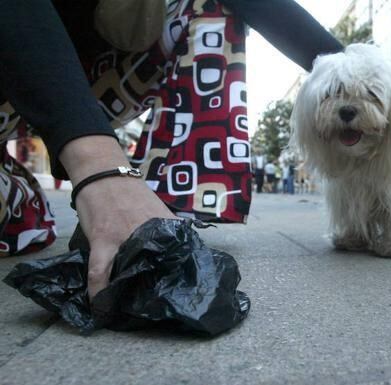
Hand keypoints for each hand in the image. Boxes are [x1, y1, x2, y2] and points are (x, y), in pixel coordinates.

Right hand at [60, 136, 176, 297]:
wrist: (106, 174)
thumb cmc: (132, 195)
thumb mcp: (160, 212)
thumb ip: (172, 232)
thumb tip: (188, 252)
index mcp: (167, 228)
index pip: (183, 256)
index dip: (185, 277)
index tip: (189, 294)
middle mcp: (150, 234)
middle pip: (158, 268)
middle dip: (159, 292)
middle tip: (161, 310)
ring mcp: (125, 236)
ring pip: (129, 272)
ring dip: (129, 294)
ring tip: (132, 313)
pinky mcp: (103, 239)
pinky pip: (99, 271)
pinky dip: (100, 290)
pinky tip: (101, 307)